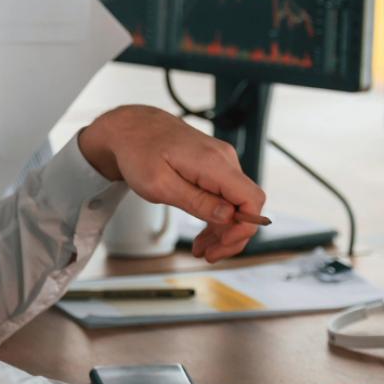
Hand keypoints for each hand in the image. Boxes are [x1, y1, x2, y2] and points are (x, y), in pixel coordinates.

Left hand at [78, 106, 265, 260]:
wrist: (132, 128)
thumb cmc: (139, 153)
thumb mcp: (160, 185)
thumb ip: (197, 201)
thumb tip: (228, 216)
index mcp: (214, 164)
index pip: (252, 198)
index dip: (245, 227)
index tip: (222, 245)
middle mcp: (225, 160)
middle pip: (247, 205)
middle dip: (232, 236)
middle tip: (209, 256)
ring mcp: (221, 162)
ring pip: (237, 203)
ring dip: (223, 230)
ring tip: (202, 249)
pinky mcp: (215, 166)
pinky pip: (226, 195)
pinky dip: (217, 217)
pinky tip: (204, 233)